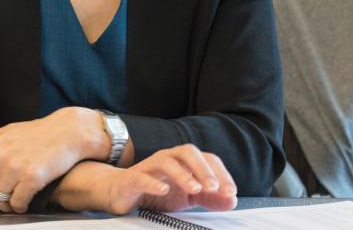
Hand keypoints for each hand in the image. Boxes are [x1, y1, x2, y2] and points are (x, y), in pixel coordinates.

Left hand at [0, 107, 104, 212]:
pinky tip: (27, 201)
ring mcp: (15, 167)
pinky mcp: (31, 178)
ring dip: (7, 205)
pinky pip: (17, 203)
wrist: (69, 131)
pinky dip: (21, 206)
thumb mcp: (8, 130)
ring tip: (17, 199)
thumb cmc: (39, 132)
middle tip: (6, 198)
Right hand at [57, 144, 237, 214]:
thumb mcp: (188, 197)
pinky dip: (154, 183)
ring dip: (183, 174)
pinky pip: (143, 177)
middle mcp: (168, 158)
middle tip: (214, 188)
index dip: (221, 174)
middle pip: (188, 152)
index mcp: (184, 161)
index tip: (231, 193)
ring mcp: (150, 167)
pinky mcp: (133, 179)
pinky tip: (164, 190)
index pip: (207, 159)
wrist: (121, 193)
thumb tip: (232, 200)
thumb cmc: (156, 192)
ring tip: (195, 188)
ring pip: (167, 162)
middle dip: (204, 169)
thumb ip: (210, 198)